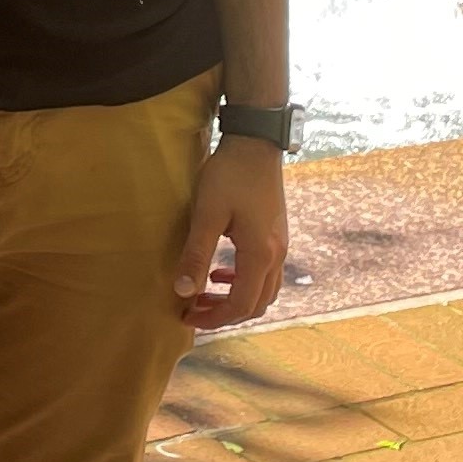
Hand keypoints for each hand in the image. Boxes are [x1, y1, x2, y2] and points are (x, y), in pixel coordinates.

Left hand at [175, 138, 287, 327]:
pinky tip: (222, 271)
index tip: (188, 317)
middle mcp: (276, 255)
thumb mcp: (207, 214)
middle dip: (225, 314)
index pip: (240, 305)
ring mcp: (279, 244)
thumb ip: (196, 254)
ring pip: (264, 291)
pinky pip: (265, 273)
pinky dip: (244, 281)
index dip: (214, 318)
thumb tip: (183, 291)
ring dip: (236, 299)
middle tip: (194, 310)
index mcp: (260, 254)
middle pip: (256, 304)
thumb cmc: (230, 175)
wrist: (255, 143)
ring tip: (205, 293)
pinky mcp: (276, 234)